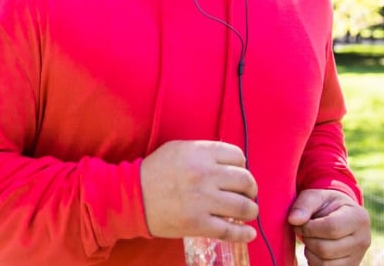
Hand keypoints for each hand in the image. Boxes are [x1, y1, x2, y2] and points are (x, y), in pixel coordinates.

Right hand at [140, 140, 258, 241]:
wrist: (132, 196)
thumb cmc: (155, 171)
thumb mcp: (179, 149)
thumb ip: (205, 152)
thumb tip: (230, 163)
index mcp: (200, 153)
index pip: (238, 157)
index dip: (242, 166)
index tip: (238, 175)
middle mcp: (205, 175)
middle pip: (245, 181)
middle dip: (251, 189)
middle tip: (247, 194)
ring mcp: (202, 200)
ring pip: (243, 207)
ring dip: (250, 211)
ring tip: (248, 212)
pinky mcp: (198, 224)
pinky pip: (229, 231)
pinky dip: (243, 234)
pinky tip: (249, 234)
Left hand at [288, 189, 370, 264]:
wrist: (341, 216)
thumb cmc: (327, 204)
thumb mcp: (316, 196)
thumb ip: (304, 205)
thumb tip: (293, 220)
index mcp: (358, 217)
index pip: (331, 228)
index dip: (309, 228)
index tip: (300, 223)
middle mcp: (363, 240)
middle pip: (326, 249)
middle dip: (308, 240)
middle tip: (303, 231)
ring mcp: (358, 257)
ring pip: (324, 264)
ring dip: (309, 252)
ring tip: (310, 239)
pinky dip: (314, 262)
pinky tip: (315, 250)